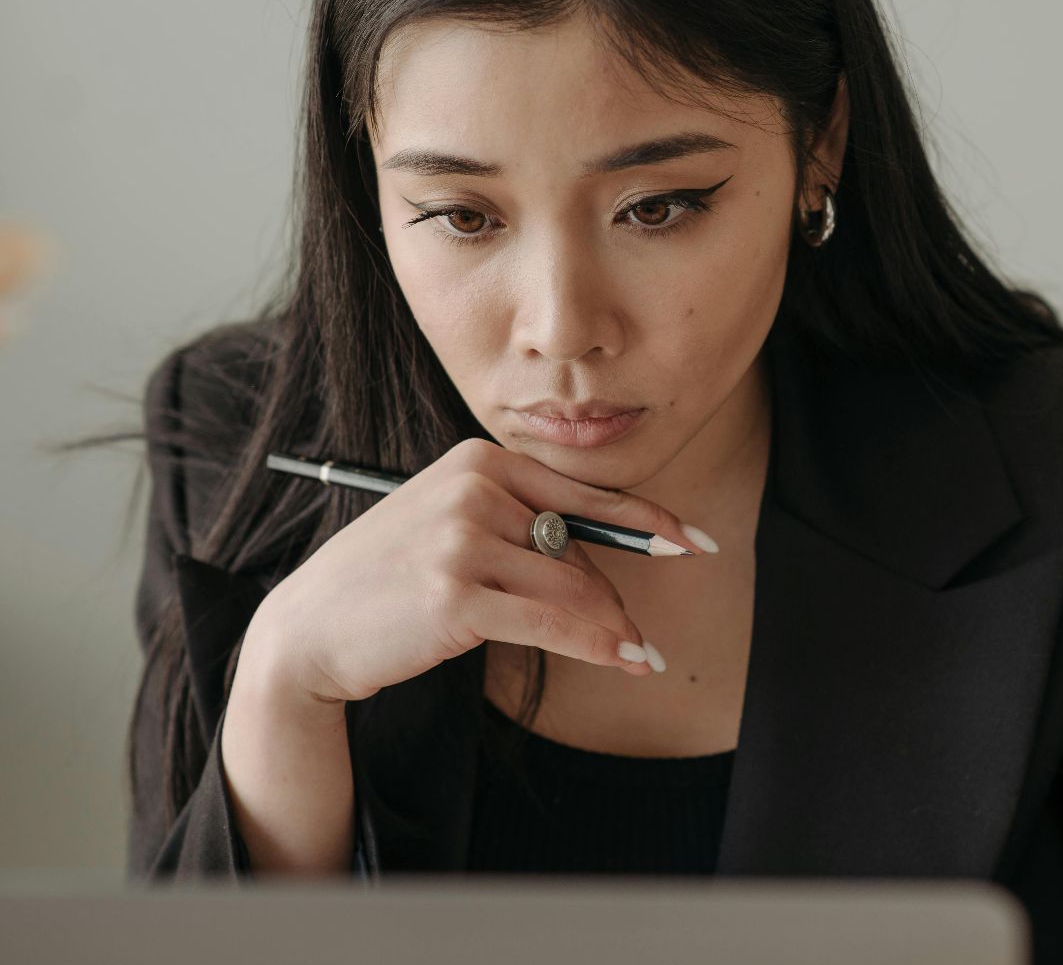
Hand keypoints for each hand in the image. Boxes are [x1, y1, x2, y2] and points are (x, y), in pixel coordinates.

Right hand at [244, 437, 704, 703]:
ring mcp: (463, 539)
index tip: (695, 543)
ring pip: (573, 586)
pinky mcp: (457, 594)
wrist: (309, 629)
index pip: (584, 492)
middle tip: (640, 640)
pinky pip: (553, 620)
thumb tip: (605, 568)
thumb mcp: (454, 531)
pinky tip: (625, 659)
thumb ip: (522, 529)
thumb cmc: (390, 583)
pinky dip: (597, 645)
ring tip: (640, 657)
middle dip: (614, 599)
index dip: (648, 521)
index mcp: (479, 461)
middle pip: (581, 547)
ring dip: (613, 629)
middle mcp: (474, 489)